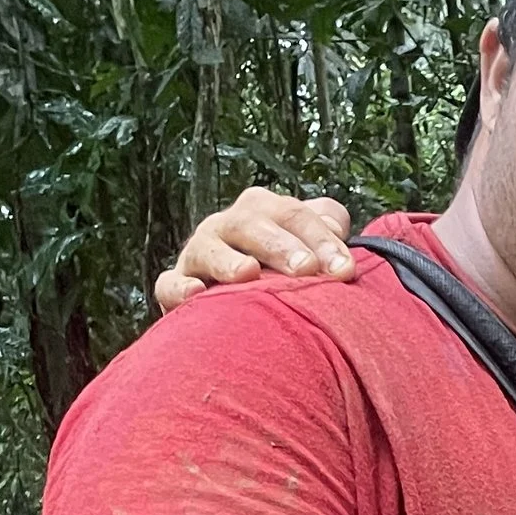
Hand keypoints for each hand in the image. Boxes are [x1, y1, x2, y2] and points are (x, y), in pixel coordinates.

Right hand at [155, 189, 356, 311]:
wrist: (237, 303)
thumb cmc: (284, 270)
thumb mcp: (308, 244)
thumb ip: (325, 229)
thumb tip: (336, 223)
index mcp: (265, 211)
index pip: (295, 215)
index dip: (322, 238)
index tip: (345, 270)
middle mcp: (230, 225)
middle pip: (254, 225)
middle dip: (282, 246)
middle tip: (307, 269)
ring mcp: (200, 253)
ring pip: (209, 248)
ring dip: (229, 260)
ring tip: (248, 274)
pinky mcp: (176, 286)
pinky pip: (170, 284)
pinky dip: (179, 289)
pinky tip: (196, 295)